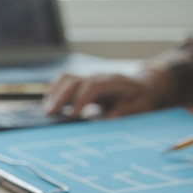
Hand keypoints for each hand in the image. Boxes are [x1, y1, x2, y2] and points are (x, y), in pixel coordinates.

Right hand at [42, 72, 166, 117]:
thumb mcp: (140, 106)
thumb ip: (125, 110)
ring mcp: (89, 75)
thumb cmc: (142, 97)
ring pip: (66, 78)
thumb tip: (108, 117)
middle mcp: (98, 75)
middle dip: (61, 96)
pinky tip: (50, 104)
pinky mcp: (83, 80)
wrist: (145, 84)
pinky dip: (55, 91)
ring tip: (47, 109)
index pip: (92, 86)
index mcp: (114, 81)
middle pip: (74, 80)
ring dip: (54, 92)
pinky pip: (64, 81)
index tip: (73, 115)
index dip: (81, 99)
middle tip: (50, 113)